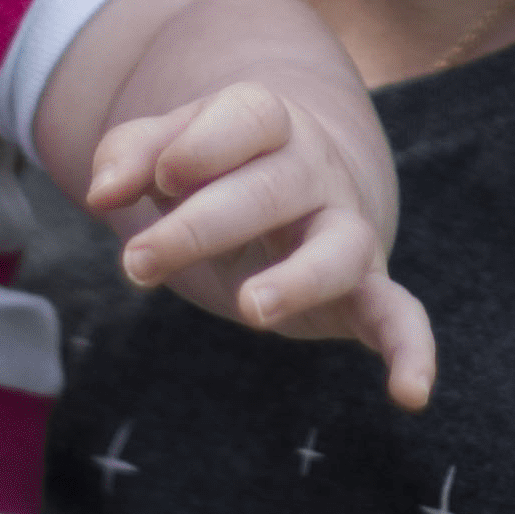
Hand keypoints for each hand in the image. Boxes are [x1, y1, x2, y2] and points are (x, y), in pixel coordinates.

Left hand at [80, 78, 437, 408]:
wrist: (293, 192)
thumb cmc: (215, 171)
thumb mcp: (170, 153)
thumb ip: (131, 155)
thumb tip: (102, 193)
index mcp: (269, 122)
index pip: (248, 118)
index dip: (203, 145)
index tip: (160, 180)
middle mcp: (316, 172)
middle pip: (271, 189)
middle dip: (202, 226)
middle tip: (138, 264)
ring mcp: (346, 230)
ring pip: (338, 248)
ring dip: (298, 279)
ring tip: (250, 310)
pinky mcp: (365, 290)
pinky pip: (402, 317)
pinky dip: (412, 352)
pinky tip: (409, 396)